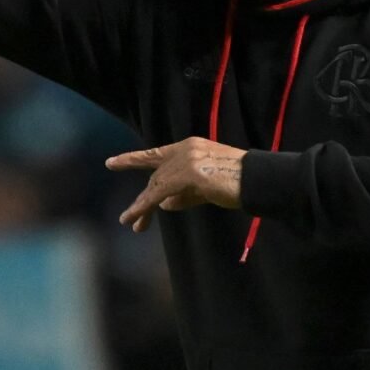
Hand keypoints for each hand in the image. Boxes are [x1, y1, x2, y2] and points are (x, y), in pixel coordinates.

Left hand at [106, 137, 245, 231]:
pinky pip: (158, 193)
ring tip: (131, 223)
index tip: (112, 162)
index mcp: (190, 147)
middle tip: (129, 220)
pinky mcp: (187, 174)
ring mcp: (186, 160)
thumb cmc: (238, 184)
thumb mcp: (205, 189)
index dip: (133, 159)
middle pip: (155, 175)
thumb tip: (162, 205)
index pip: (156, 154)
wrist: (257, 180)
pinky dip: (144, 207)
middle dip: (143, 200)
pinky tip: (134, 217)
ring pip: (155, 185)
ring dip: (141, 206)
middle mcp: (185, 149)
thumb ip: (183, 194)